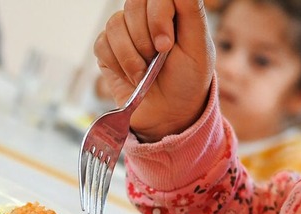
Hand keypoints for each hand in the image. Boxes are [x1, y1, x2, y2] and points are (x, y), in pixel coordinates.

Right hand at [94, 0, 214, 141]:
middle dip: (144, 39)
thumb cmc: (187, 81)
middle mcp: (146, 16)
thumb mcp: (199, 47)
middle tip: (157, 59)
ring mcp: (125, 32)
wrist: (167, 115)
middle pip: (133, 4)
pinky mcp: (107, 50)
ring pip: (115, 25)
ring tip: (144, 73)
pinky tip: (130, 77)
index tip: (165, 46)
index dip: (157, 16)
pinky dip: (117, 64)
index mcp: (171, 9)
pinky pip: (102, 44)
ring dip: (131, 56)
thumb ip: (192, 10)